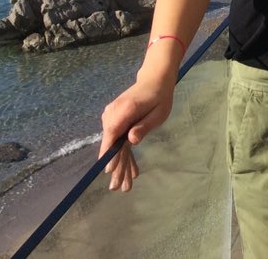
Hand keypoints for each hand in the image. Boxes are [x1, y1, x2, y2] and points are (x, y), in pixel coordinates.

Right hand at [99, 77, 174, 191]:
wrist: (153, 80)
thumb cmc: (159, 96)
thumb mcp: (158, 112)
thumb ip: (144, 126)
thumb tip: (131, 140)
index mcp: (124, 110)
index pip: (112, 135)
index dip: (109, 154)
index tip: (108, 170)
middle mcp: (113, 114)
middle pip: (112, 143)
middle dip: (116, 166)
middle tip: (119, 188)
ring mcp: (112, 117)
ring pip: (114, 144)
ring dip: (120, 164)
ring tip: (126, 185)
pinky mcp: (115, 121)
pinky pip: (118, 140)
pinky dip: (124, 155)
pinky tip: (131, 170)